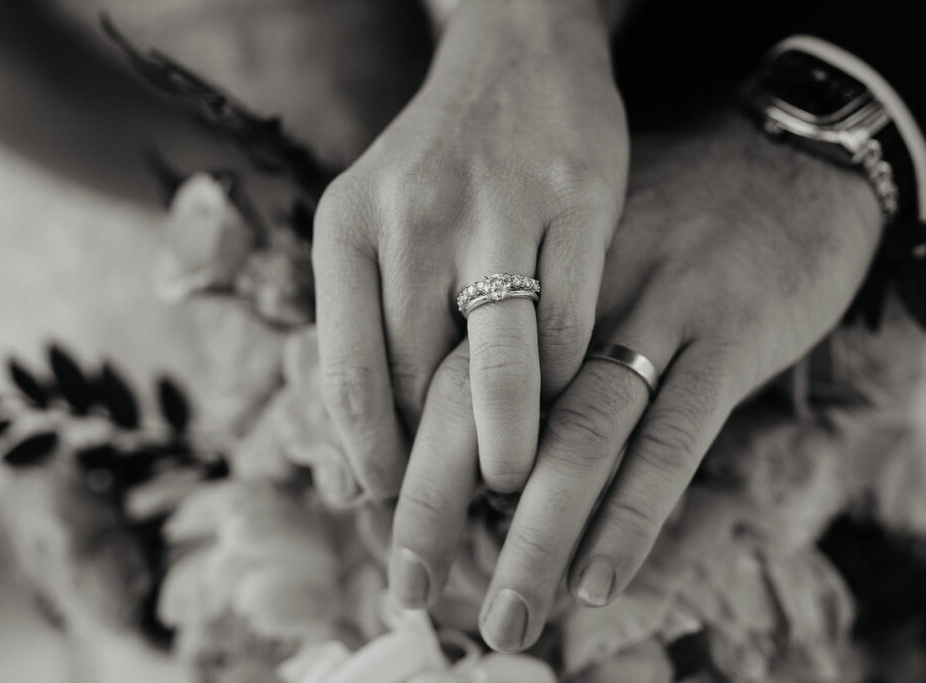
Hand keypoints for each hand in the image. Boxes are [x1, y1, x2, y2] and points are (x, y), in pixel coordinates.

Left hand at [313, 0, 627, 499]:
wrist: (519, 59)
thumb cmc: (440, 165)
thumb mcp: (374, 223)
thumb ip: (368, 323)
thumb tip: (370, 450)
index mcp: (347, 227)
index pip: (351, 377)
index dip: (370, 457)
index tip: (392, 495)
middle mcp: (413, 218)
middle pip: (420, 383)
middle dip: (440, 461)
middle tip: (458, 497)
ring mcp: (499, 209)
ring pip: (499, 368)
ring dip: (507, 443)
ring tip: (511, 476)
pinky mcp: (578, 205)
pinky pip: (569, 326)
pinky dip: (561, 380)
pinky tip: (555, 393)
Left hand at [391, 108, 883, 650]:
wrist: (789, 149)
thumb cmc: (676, 216)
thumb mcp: (584, 252)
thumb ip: (532, 325)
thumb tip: (474, 418)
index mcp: (530, 270)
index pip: (440, 371)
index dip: (406, 456)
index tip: (384, 532)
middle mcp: (576, 291)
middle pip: (487, 409)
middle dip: (438, 506)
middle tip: (408, 589)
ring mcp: (655, 310)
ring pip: (579, 437)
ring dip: (535, 537)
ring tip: (504, 616)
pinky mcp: (729, 335)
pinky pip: (673, 440)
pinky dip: (632, 515)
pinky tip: (598, 578)